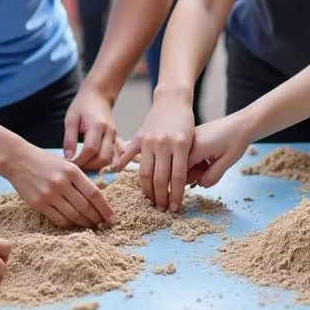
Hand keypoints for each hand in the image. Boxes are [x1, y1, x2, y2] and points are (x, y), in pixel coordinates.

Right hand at [5, 144, 117, 228]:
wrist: (18, 160)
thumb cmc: (46, 162)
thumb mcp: (67, 164)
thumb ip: (81, 180)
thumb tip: (98, 200)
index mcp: (72, 171)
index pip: (94, 194)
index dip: (105, 209)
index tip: (113, 218)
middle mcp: (62, 183)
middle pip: (85, 207)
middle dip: (97, 219)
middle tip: (103, 225)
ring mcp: (49, 194)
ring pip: (73, 216)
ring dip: (84, 224)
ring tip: (91, 226)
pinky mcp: (38, 204)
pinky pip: (58, 219)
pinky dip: (69, 224)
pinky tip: (74, 224)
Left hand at [63, 84, 120, 170]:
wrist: (98, 94)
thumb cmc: (82, 105)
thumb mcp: (71, 119)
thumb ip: (69, 139)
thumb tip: (68, 158)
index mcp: (97, 126)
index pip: (90, 150)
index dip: (80, 161)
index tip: (69, 165)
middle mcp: (109, 132)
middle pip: (103, 158)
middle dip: (90, 167)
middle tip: (77, 168)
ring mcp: (115, 136)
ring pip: (111, 159)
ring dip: (98, 167)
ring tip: (85, 167)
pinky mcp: (117, 138)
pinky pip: (116, 155)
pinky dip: (110, 163)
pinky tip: (100, 167)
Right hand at [113, 89, 193, 210]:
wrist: (173, 100)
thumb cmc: (185, 122)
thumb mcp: (191, 140)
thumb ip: (184, 161)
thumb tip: (177, 186)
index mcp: (180, 145)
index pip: (177, 178)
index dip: (176, 196)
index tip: (176, 208)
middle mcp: (163, 144)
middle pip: (160, 179)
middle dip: (161, 198)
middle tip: (162, 209)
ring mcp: (149, 140)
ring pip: (145, 172)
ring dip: (147, 190)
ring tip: (150, 200)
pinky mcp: (138, 136)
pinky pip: (129, 153)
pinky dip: (122, 164)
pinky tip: (118, 174)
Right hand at [184, 114, 254, 188]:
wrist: (243, 123)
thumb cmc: (237, 140)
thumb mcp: (226, 162)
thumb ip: (212, 176)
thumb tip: (200, 184)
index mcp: (196, 147)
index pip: (181, 169)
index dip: (188, 180)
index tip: (197, 184)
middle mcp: (190, 140)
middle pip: (182, 164)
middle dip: (192, 174)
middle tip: (207, 177)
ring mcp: (192, 137)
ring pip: (186, 158)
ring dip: (196, 166)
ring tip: (211, 167)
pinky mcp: (195, 136)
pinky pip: (191, 151)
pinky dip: (198, 159)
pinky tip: (209, 159)